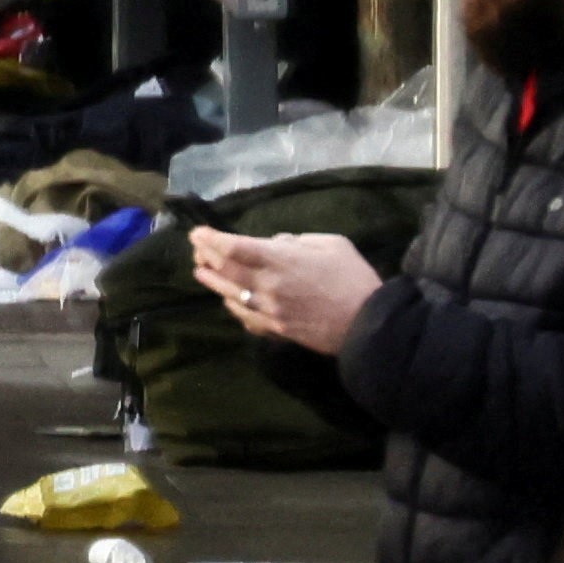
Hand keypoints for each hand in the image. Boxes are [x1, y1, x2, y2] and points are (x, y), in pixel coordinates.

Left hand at [189, 226, 383, 351]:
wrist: (366, 324)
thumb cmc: (353, 278)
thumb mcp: (332, 244)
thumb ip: (298, 241)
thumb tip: (276, 244)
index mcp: (281, 261)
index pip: (235, 248)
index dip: (211, 239)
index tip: (198, 232)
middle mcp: (267, 286)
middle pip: (225, 271)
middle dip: (206, 257)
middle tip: (197, 248)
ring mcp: (268, 311)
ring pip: (229, 295)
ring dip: (212, 282)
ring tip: (201, 271)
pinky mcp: (274, 330)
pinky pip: (244, 317)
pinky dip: (231, 305)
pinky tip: (227, 299)